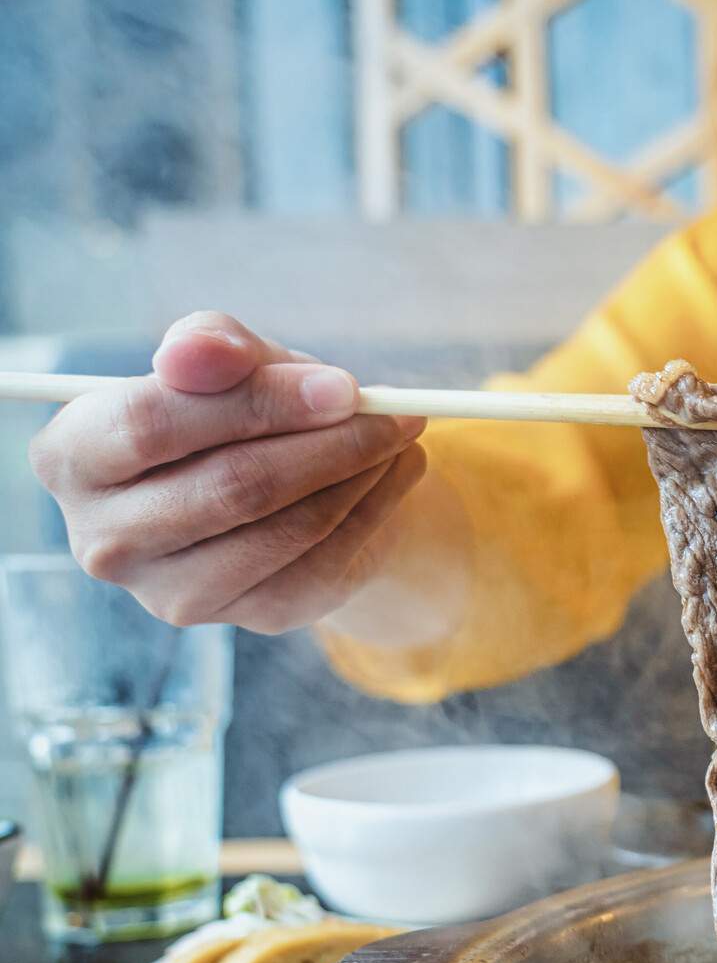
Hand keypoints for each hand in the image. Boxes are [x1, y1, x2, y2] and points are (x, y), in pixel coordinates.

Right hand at [29, 312, 427, 633]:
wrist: (282, 490)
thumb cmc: (236, 412)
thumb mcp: (226, 362)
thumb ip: (210, 345)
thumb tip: (200, 353)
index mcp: (72, 457)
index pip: (153, 424)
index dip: (255, 402)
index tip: (342, 386)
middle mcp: (106, 539)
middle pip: (231, 486)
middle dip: (329, 443)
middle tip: (394, 412)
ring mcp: (175, 592)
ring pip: (289, 529)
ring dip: (362, 474)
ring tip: (398, 433)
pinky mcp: (250, 618)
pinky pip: (326, 562)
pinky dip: (377, 509)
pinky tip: (396, 471)